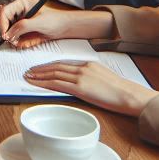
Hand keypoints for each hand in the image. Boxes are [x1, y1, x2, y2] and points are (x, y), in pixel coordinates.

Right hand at [0, 0, 113, 48]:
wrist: (66, 28)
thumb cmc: (56, 20)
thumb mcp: (39, 23)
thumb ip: (22, 27)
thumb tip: (8, 34)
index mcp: (21, 3)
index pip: (4, 11)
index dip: (2, 23)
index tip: (5, 35)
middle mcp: (19, 11)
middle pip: (3, 20)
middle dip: (6, 31)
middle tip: (11, 40)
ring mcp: (21, 20)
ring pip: (8, 30)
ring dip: (12, 38)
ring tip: (20, 43)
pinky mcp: (24, 30)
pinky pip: (15, 37)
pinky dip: (18, 42)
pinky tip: (25, 43)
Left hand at [24, 60, 157, 116]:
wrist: (129, 95)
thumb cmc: (120, 91)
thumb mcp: (102, 78)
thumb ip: (89, 77)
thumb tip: (78, 83)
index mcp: (87, 64)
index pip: (63, 63)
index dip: (49, 65)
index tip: (40, 67)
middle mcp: (82, 67)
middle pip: (55, 66)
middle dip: (40, 69)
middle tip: (29, 71)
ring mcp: (80, 77)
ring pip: (53, 74)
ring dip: (39, 75)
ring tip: (28, 77)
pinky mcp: (80, 87)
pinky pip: (57, 83)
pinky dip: (44, 83)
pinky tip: (37, 84)